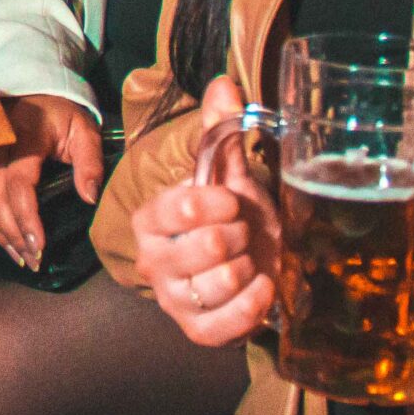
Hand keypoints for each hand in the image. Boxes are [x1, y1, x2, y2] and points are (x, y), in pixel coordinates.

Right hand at [0, 93, 104, 268]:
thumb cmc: (62, 117)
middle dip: (12, 233)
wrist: (34, 92)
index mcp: (24, 134)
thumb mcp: (85, 132)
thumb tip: (89, 198)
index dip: (26, 217)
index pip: (17, 183)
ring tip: (19, 255)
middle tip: (33, 259)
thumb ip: (90, 163)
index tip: (40, 246)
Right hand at [130, 75, 280, 347]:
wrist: (252, 263)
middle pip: (209, 245)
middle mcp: (152, 260)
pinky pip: (226, 323)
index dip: (218, 203)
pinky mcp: (197, 331)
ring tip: (249, 260)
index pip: (182, 207)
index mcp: (150, 218)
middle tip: (243, 233)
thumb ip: (221, 133)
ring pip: (221, 281)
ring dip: (249, 267)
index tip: (232, 201)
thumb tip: (225, 83)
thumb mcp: (229, 176)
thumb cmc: (235, 217)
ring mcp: (173, 299)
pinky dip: (253, 303)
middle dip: (240, 236)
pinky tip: (262, 286)